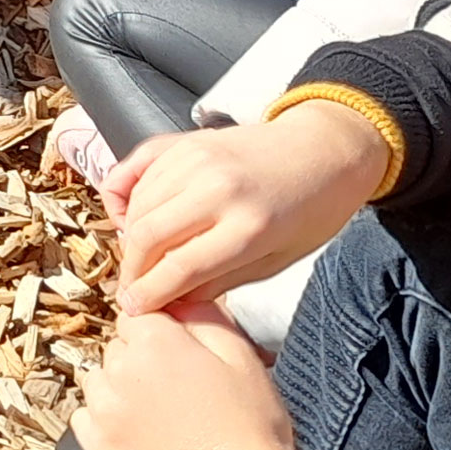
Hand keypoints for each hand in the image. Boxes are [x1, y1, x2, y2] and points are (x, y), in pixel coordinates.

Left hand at [72, 301, 331, 449]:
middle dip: (140, 359)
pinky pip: (84, 416)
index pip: (138, 315)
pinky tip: (138, 432)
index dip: (160, 333)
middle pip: (118, 347)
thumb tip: (177, 298)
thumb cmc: (252, 424)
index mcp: (155, 341)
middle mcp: (119, 369)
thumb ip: (203, 316)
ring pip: (98, 380)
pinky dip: (104, 420)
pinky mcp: (97, 445)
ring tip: (159, 412)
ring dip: (119, 388)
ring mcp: (104, 409)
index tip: (180, 354)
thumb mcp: (241, 356)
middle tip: (178, 388)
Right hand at [108, 102, 395, 314]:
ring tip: (141, 257)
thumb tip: (174, 301)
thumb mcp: (278, 259)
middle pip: (148, 236)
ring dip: (129, 237)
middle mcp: (217, 188)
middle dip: (131, 270)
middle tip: (133, 288)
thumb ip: (223, 281)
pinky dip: (126, 196)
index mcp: (249, 226)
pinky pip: (135, 169)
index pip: (180, 267)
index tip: (135, 309)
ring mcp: (196, 158)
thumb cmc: (311, 210)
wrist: (324, 149)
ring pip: (138, 206)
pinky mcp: (185, 140)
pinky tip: (132, 215)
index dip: (149, 294)